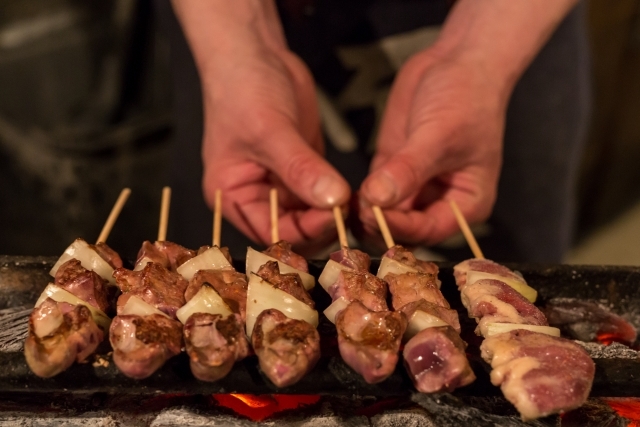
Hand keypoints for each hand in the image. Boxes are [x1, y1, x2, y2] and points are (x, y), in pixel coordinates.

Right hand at [200, 45, 349, 249]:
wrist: (255, 55)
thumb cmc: (243, 89)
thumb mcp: (270, 130)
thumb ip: (301, 168)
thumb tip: (333, 200)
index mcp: (232, 197)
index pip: (270, 232)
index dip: (302, 232)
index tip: (333, 216)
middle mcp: (255, 198)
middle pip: (293, 231)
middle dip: (321, 226)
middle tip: (350, 212)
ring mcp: (280, 186)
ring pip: (311, 217)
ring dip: (333, 214)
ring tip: (356, 203)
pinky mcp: (302, 172)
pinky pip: (322, 196)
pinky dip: (338, 198)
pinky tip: (355, 194)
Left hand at [358, 47, 506, 245]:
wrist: (456, 61)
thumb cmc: (466, 98)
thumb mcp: (438, 135)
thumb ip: (408, 170)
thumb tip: (378, 199)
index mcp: (466, 203)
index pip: (429, 230)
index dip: (400, 228)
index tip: (373, 215)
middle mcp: (439, 202)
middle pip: (404, 230)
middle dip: (378, 225)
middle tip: (352, 212)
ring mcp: (413, 187)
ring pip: (384, 216)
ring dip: (364, 214)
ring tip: (343, 204)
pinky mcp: (391, 170)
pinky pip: (372, 195)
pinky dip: (358, 197)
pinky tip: (341, 193)